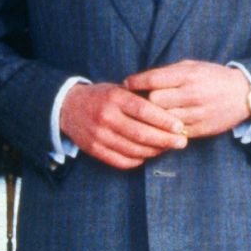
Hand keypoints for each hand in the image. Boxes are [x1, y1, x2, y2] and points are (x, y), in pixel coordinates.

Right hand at [61, 82, 186, 169]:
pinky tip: (147, 155)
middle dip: (165, 140)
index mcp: (115, 98)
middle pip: (140, 133)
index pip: (144, 110)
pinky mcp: (93, 149)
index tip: (180, 126)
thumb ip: (142, 97)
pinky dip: (137, 160)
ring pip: (132, 149)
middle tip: (181, 142)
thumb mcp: (121, 89)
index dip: (164, 120)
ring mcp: (98, 135)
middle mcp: (106, 117)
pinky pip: (120, 161)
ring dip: (154, 151)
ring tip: (167, 148)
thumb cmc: (104, 96)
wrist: (68, 107)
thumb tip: (173, 109)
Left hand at [124, 60, 250, 138]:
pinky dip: (166, 129)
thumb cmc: (214, 77)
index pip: (153, 79)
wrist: (245, 94)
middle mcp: (192, 94)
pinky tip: (163, 125)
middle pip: (153, 101)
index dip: (136, 82)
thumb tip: (139, 80)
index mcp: (189, 75)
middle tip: (138, 100)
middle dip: (145, 100)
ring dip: (154, 117)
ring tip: (149, 114)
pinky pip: (174, 132)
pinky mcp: (201, 129)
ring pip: (162, 119)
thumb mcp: (194, 66)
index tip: (127, 84)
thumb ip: (168, 72)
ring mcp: (197, 113)